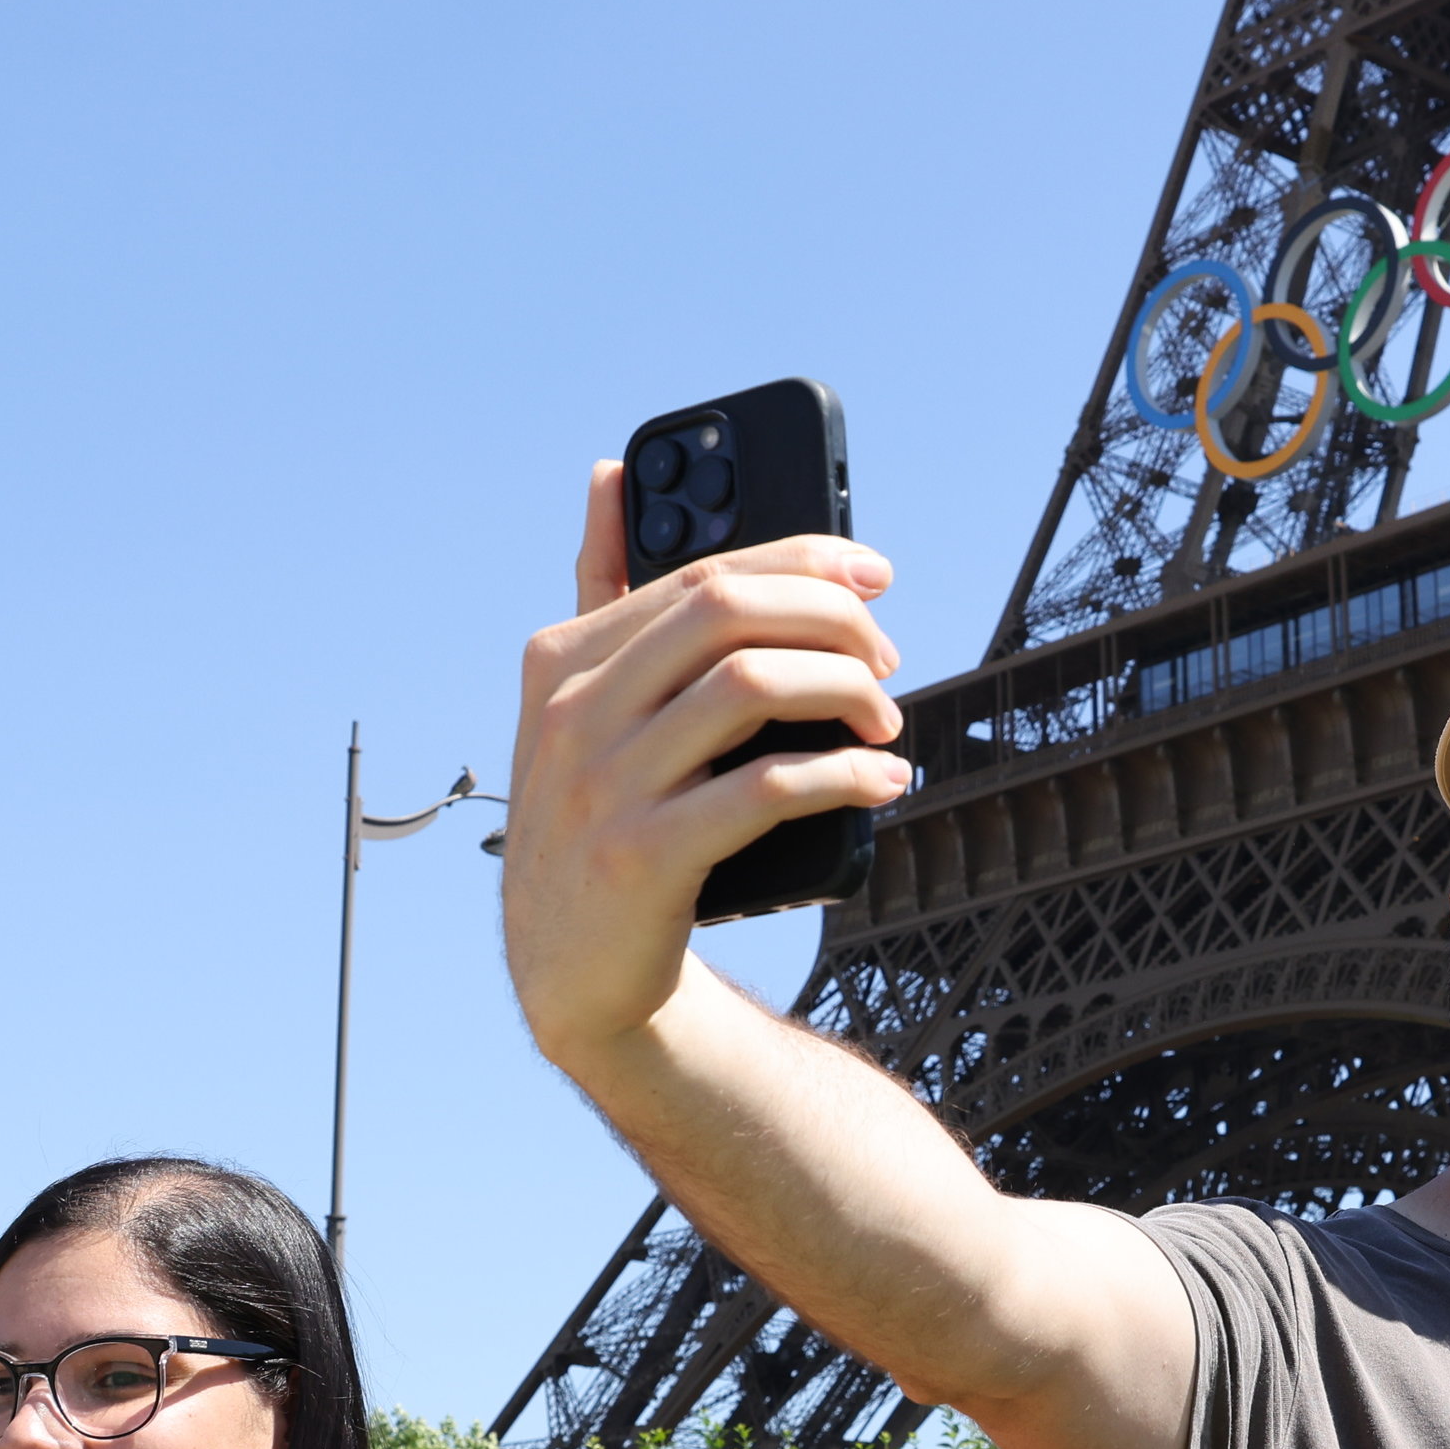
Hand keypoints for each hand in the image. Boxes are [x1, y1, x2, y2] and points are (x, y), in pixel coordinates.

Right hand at [502, 463, 911, 1069]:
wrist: (569, 973)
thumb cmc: (595, 821)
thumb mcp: (575, 705)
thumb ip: (598, 592)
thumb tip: (609, 475)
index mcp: (562, 658)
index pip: (703, 570)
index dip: (804, 561)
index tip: (874, 575)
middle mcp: (574, 711)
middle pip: (728, 611)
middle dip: (831, 620)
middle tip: (886, 660)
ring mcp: (603, 785)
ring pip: (751, 686)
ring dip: (845, 692)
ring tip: (886, 722)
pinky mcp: (641, 859)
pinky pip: (763, 791)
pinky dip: (842, 777)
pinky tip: (883, 782)